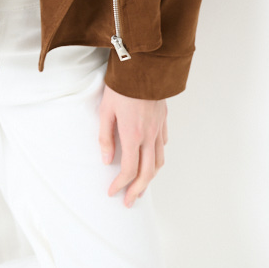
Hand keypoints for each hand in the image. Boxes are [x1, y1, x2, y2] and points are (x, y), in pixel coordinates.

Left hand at [98, 83, 167, 206]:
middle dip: (137, 190)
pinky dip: (157, 158)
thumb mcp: (105, 111)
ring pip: (159, 161)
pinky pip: (163, 145)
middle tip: (129, 202)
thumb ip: (105, 138)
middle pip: (147, 172)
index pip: (129, 170)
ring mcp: (158, 128)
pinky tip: (150, 159)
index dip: (120, 185)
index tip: (112, 192)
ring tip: (140, 187)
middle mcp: (149, 136)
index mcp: (133, 136)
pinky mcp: (163, 119)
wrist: (144, 66)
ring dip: (150, 178)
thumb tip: (106, 160)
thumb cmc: (121, 86)